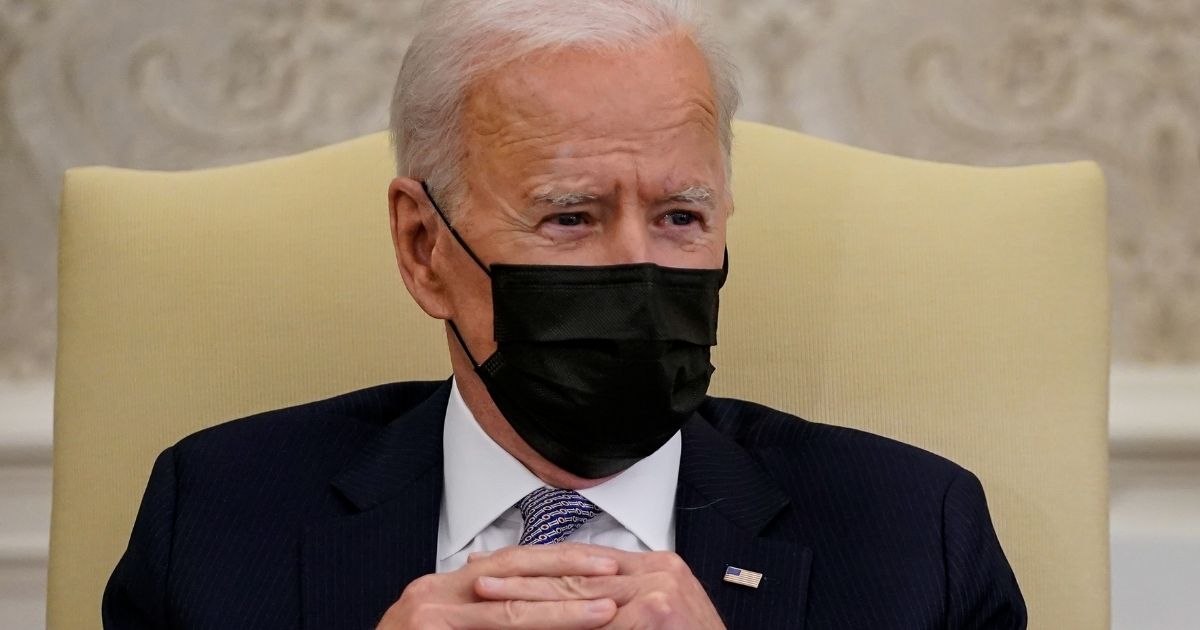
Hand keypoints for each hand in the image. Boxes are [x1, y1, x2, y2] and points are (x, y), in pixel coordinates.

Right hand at [377, 545, 619, 628]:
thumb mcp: (442, 624)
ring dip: (561, 614)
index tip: (603, 564)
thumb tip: (525, 594)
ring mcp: (427, 620)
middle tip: (615, 578)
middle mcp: (432, 596)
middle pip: (514, 578)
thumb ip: (480, 608)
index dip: (560, 561)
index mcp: (441, 588)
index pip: (512, 563)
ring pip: (508, 614)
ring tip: (604, 611)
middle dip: (570, 579)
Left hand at [470, 544, 724, 629]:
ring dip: (525, 605)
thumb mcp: (651, 617)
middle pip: (574, 575)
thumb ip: (613, 607)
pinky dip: (558, 624)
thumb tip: (567, 604)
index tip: (494, 568)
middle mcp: (660, 573)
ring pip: (576, 599)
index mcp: (656, 569)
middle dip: (520, 580)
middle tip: (474, 580)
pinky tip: (519, 623)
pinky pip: (592, 622)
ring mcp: (661, 594)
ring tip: (484, 600)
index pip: (584, 561)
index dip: (536, 565)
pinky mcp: (656, 613)